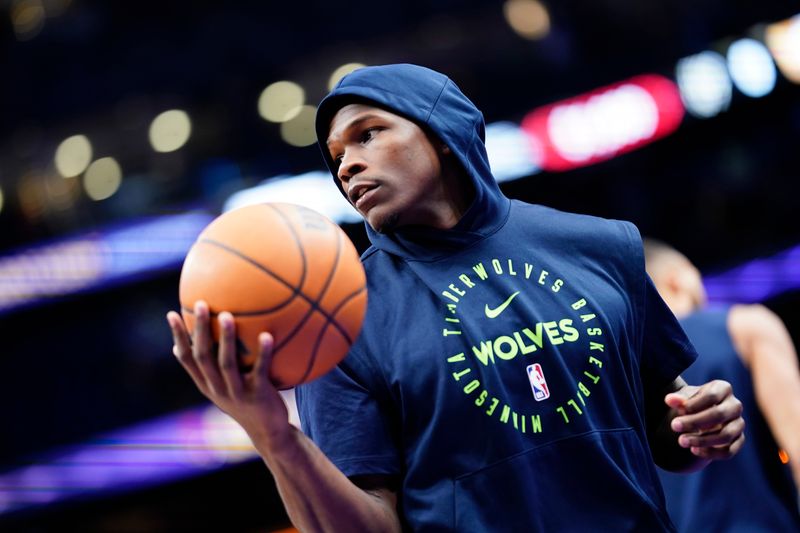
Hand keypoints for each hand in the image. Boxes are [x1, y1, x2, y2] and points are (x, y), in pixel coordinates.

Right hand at [166, 301, 291, 451]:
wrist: (268, 433)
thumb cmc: (247, 401)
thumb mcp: (226, 386)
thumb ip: (215, 367)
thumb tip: (202, 343)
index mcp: (206, 384)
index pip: (186, 358)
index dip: (178, 336)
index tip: (173, 313)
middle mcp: (217, 389)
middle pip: (203, 357)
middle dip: (199, 330)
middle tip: (201, 304)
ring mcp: (237, 393)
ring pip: (226, 364)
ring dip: (226, 339)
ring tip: (228, 315)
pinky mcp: (258, 396)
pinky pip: (260, 371)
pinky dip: (263, 353)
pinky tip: (267, 334)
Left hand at [664, 379, 744, 460]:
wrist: (702, 416)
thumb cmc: (693, 403)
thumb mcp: (685, 398)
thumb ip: (679, 399)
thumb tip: (669, 400)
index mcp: (723, 388)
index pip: (711, 396)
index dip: (694, 404)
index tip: (679, 411)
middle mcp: (735, 405)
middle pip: (719, 414)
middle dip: (695, 422)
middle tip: (674, 426)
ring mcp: (739, 423)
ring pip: (725, 435)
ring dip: (702, 440)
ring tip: (682, 441)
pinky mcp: (739, 440)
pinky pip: (729, 450)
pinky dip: (711, 452)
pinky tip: (694, 450)